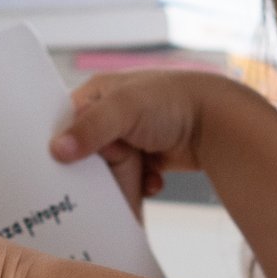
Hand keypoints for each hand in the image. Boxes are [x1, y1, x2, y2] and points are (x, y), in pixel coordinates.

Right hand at [52, 70, 233, 206]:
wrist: (218, 123)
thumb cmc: (173, 102)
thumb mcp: (124, 109)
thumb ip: (90, 127)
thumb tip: (58, 149)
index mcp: (99, 94)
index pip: (65, 121)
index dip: (61, 144)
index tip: (58, 167)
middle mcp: (112, 114)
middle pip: (87, 151)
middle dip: (96, 168)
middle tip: (100, 180)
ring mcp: (131, 136)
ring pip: (110, 169)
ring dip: (122, 179)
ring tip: (136, 177)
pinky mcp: (148, 156)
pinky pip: (133, 177)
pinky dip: (141, 183)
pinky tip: (153, 180)